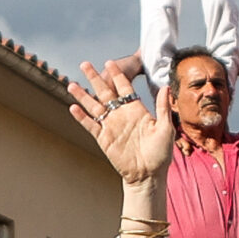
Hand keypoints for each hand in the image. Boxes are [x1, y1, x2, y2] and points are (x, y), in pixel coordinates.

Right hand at [69, 61, 173, 183]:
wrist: (148, 175)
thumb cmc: (160, 154)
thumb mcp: (165, 129)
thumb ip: (163, 108)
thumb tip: (167, 87)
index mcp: (135, 110)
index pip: (123, 87)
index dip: (116, 74)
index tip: (109, 62)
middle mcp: (121, 115)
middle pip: (104, 92)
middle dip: (94, 78)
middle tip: (84, 64)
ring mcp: (111, 126)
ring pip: (94, 106)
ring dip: (83, 95)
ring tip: (71, 84)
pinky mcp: (103, 139)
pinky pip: (91, 125)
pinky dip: (81, 117)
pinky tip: (73, 107)